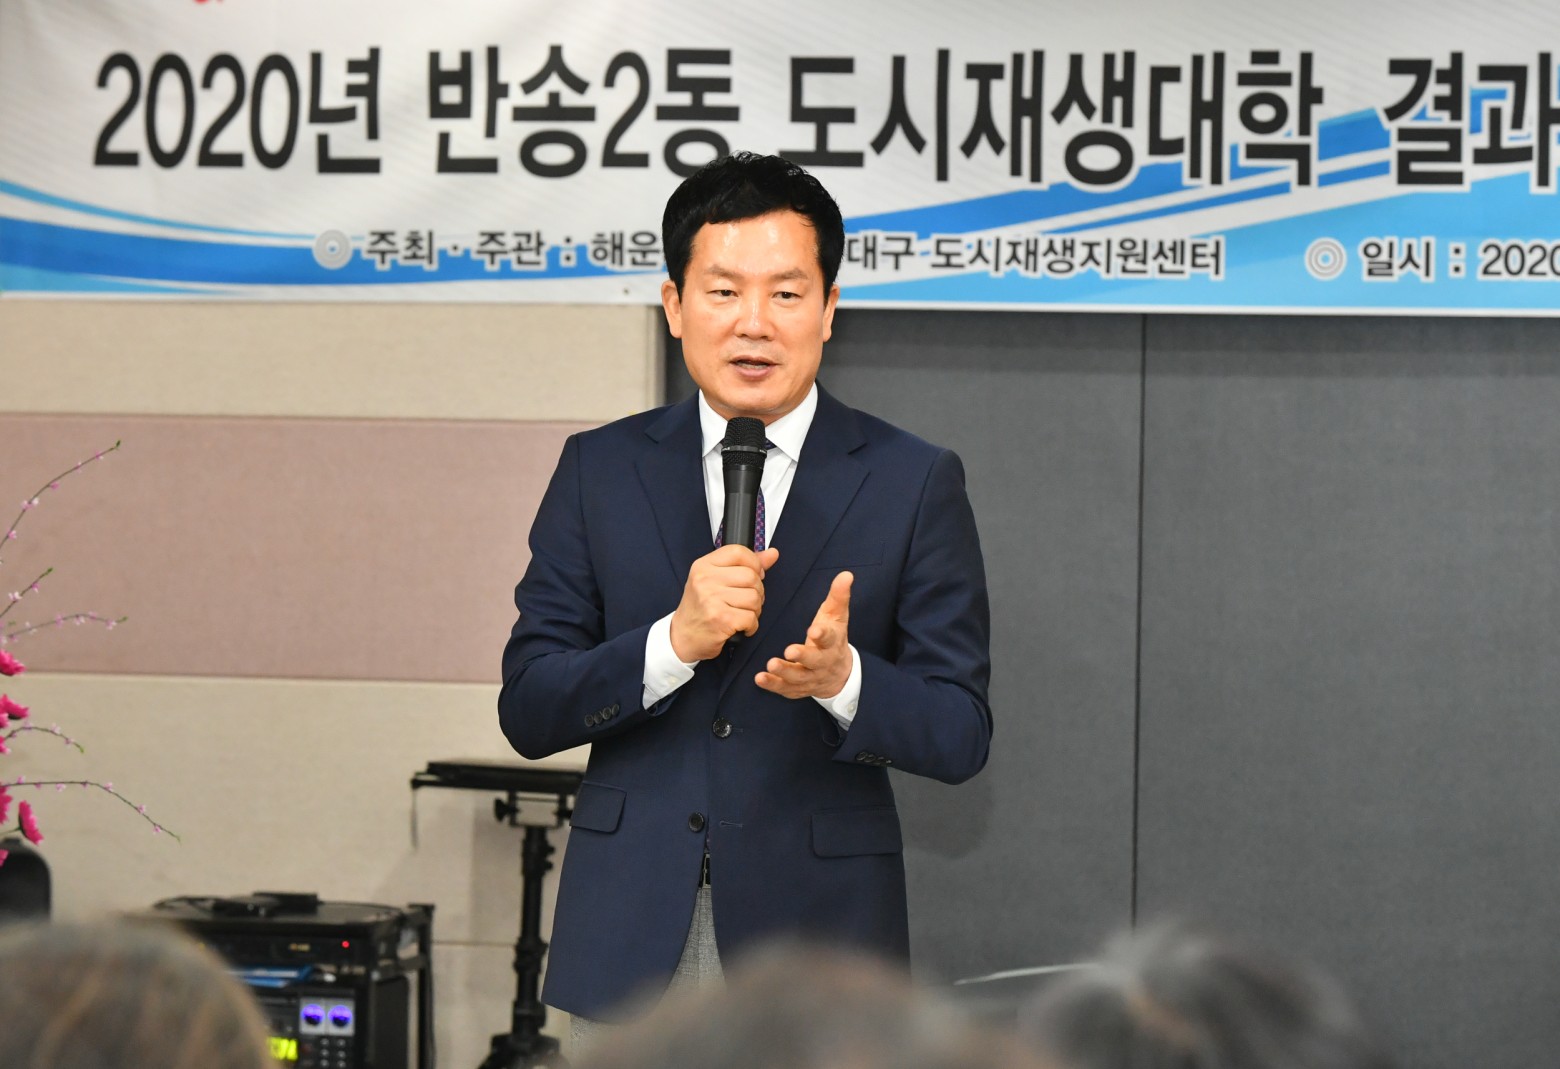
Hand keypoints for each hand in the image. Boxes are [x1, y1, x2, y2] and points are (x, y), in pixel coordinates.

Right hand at [670, 545, 780, 661]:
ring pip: (754, 598)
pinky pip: (751, 618)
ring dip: (755, 610)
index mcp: (704, 566)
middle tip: (746, 601)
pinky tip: (741, 626)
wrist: (682, 636)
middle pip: (751, 576)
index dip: (754, 564)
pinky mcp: (720, 619)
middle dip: (757, 592)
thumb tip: (772, 554)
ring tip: (742, 614)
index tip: (754, 575)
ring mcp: (711, 599)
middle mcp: (705, 580)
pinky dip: (751, 626)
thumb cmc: (701, 608)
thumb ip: (745, 565)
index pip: (739, 552)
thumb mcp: (716, 580)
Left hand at [755, 571, 852, 699]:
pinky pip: (785, 689)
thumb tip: (846, 574)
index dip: (822, 635)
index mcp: (832, 643)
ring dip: (784, 672)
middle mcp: (822, 662)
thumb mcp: (837, 616)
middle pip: (814, 661)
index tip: (815, 630)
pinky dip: (773, 685)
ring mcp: (810, 677)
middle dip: (803, 656)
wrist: (838, 674)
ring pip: (798, 677)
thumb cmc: (833, 638)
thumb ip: (838, 596)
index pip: (830, 638)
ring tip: (771, 664)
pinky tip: (760, 678)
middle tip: (789, 651)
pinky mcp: (797, 688)